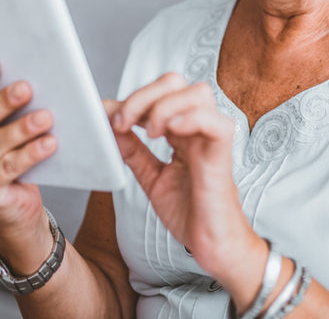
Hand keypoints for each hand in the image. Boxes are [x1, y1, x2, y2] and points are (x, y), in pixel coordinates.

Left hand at [106, 73, 262, 285]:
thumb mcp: (151, 177)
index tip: (105, 115)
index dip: (130, 99)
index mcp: (181, 130)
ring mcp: (212, 138)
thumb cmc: (190, 212)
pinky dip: (190, 119)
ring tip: (150, 133)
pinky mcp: (223, 154)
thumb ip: (133, 151)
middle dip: (143, 96)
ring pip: (197, 93)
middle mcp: (198, 127)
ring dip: (164, 106)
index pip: (158, 93)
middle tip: (124, 123)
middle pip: (175, 83)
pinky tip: (170, 133)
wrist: (212, 246)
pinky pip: (215, 122)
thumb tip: (110, 124)